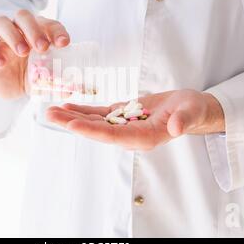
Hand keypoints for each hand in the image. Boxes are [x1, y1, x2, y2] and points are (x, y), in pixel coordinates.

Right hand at [0, 10, 69, 98]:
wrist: (15, 90)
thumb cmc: (34, 75)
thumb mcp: (47, 79)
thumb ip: (57, 82)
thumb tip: (70, 90)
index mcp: (39, 32)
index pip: (49, 24)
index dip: (57, 31)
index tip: (64, 43)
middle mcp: (20, 31)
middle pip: (23, 17)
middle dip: (34, 30)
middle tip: (42, 47)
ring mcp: (2, 40)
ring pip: (2, 23)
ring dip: (14, 35)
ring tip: (23, 52)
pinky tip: (1, 63)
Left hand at [46, 90, 224, 150]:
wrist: (190, 108)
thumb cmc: (193, 110)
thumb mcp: (192, 112)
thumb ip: (183, 121)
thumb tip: (175, 128)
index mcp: (145, 137)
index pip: (114, 136)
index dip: (93, 131)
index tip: (73, 125)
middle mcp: (130, 135)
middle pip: (97, 131)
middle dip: (73, 124)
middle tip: (50, 115)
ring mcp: (124, 127)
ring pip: (94, 123)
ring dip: (72, 117)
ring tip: (51, 111)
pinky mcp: (122, 117)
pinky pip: (99, 115)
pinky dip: (83, 111)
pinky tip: (68, 107)